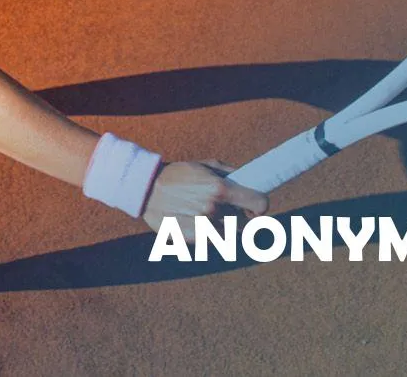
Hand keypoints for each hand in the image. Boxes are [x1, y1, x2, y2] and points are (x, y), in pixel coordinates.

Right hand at [139, 160, 271, 236]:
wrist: (145, 189)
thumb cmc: (179, 174)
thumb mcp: (206, 165)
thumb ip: (232, 174)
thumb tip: (253, 181)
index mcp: (220, 188)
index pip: (259, 204)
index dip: (260, 207)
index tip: (255, 208)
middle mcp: (212, 209)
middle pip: (243, 223)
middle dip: (238, 217)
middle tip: (226, 209)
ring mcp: (201, 227)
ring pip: (227, 234)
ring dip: (221, 227)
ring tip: (205, 214)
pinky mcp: (190, 239)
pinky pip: (210, 241)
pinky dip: (206, 234)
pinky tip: (192, 220)